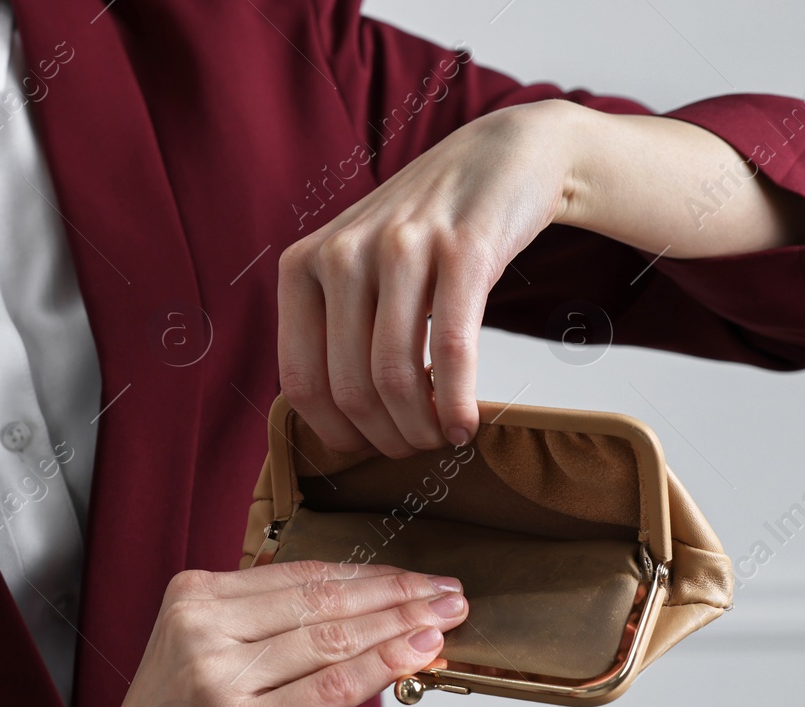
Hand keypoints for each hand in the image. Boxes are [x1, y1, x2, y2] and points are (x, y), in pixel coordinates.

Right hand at [73, 561, 468, 706]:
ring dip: (400, 629)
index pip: (302, 577)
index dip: (370, 575)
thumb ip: (263, 631)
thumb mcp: (202, 663)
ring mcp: (215, 679)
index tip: (419, 578)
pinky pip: (327, 691)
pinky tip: (415, 656)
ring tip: (445, 622)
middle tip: (450, 595)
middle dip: (398, 597)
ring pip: (331, 642)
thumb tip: (362, 611)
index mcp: (191, 596)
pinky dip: (379, 671)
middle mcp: (199, 626)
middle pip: (323, 603)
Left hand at [277, 100, 804, 457]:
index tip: (370, 450)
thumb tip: (336, 425)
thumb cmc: (428, 230)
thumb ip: (335, 328)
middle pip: (352, 388)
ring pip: (397, 377)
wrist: (501, 158)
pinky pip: (452, 351)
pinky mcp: (462, 249)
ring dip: (422, 428)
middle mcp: (342, 253)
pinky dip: (457, 403)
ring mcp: (402, 248)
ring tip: (442, 438)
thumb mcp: (359, 265)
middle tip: (416, 449)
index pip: (302, 382)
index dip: (338, 434)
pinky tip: (466, 425)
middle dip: (387, 439)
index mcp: (303, 266)